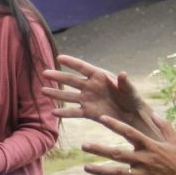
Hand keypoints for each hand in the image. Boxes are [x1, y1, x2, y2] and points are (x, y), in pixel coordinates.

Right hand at [42, 55, 157, 135]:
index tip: (59, 58)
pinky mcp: (89, 112)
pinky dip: (65, 113)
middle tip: (45, 73)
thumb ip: (124, 82)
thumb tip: (122, 73)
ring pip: (69, 96)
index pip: (83, 67)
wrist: (132, 116)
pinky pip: (74, 112)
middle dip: (58, 77)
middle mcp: (91, 86)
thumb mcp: (130, 90)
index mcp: (100, 76)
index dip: (71, 63)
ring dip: (56, 94)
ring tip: (43, 91)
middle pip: (71, 80)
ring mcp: (88, 99)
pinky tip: (54, 113)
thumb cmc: (132, 99)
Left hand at [83, 114, 175, 174]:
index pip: (129, 132)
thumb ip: (164, 126)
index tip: (101, 118)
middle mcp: (144, 160)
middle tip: (83, 146)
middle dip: (99, 150)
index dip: (114, 125)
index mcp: (150, 146)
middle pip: (117, 154)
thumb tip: (154, 113)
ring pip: (117, 173)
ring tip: (86, 167)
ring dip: (100, 170)